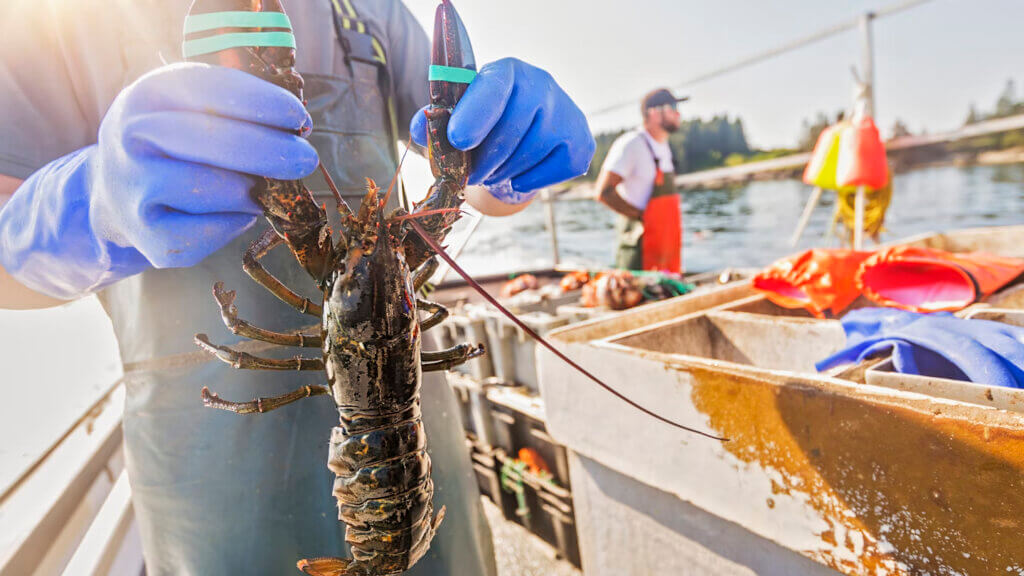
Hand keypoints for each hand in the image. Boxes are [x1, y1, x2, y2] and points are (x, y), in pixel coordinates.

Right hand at [0, 63, 317, 298]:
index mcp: (149, 94)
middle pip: (211, 141)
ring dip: (252, 191)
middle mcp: (133, 137)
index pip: (211, 91)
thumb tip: (297, 127)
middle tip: (306, 159)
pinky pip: (210, 233)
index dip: (263, 104)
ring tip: (262, 188)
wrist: (115, 189)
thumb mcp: (190, 105)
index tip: (300, 118)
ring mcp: (135, 188)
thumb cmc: (173, 140)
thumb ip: (237, 106)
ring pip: (215, 190)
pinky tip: (237, 211)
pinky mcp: (148, 238)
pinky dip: (235, 223)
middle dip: (270, 151)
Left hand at [410, 58, 594, 205]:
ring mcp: (567, 113)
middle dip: (484, 159)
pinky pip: (547, 174)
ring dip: (503, 172)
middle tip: (470, 174)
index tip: (457, 140)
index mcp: (507, 71)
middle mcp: (542, 84)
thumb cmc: (488, 120)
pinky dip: (525, 181)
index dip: (475, 114)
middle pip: (511, 129)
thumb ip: (437, 121)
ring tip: (493, 172)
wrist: (532, 126)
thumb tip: (420, 128)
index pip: (494, 87)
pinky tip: (518, 173)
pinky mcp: (581, 144)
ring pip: (528, 154)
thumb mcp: (460, 115)